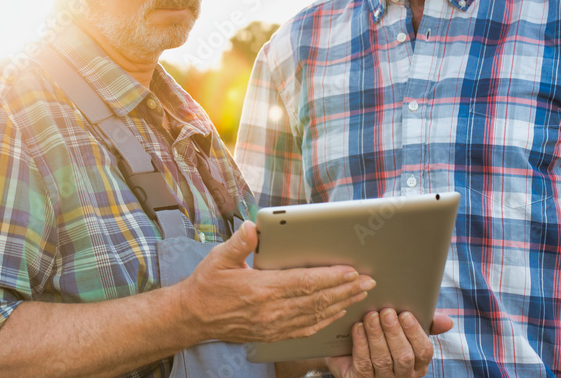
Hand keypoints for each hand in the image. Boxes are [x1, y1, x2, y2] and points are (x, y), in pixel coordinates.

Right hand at [174, 221, 376, 345]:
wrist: (194, 316)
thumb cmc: (207, 285)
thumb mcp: (219, 258)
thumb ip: (239, 243)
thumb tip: (252, 227)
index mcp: (261, 288)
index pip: (304, 282)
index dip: (330, 277)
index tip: (350, 270)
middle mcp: (271, 309)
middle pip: (316, 299)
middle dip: (345, 290)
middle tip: (367, 281)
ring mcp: (273, 325)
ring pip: (315, 315)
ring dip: (340, 304)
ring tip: (359, 294)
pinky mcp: (272, 333)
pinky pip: (306, 329)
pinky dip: (325, 320)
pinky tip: (337, 313)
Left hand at [326, 309, 453, 377]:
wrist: (352, 355)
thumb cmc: (386, 338)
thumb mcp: (406, 331)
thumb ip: (427, 324)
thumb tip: (448, 322)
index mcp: (418, 364)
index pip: (423, 351)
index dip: (415, 333)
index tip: (405, 314)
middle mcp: (403, 375)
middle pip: (403, 356)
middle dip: (394, 332)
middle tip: (386, 312)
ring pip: (382, 360)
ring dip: (376, 335)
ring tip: (370, 316)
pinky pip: (363, 363)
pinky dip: (361, 343)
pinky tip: (357, 327)